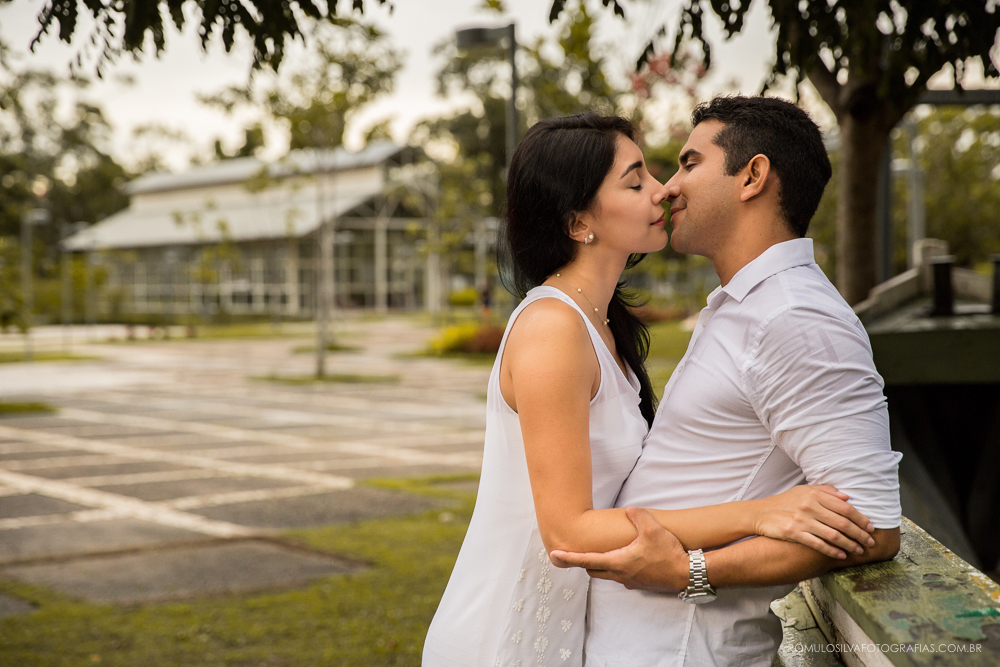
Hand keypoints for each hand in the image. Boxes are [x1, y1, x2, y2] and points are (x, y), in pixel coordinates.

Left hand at [549, 506, 687, 592]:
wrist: (687, 574)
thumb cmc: (668, 553)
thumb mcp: (652, 528)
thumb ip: (638, 516)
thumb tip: (629, 510)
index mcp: (618, 562)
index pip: (586, 560)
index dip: (569, 557)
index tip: (554, 556)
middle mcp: (620, 575)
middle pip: (593, 570)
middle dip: (583, 562)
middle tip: (575, 553)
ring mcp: (630, 582)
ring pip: (607, 574)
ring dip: (601, 565)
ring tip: (600, 554)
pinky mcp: (640, 584)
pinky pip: (621, 577)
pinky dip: (617, 568)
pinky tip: (626, 559)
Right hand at [753, 485, 874, 559]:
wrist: (760, 512)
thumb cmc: (784, 502)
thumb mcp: (803, 491)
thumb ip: (825, 491)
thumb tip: (847, 497)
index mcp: (814, 495)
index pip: (844, 507)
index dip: (860, 518)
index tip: (870, 527)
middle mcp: (809, 506)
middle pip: (842, 522)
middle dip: (860, 534)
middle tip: (870, 542)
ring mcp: (801, 520)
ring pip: (833, 535)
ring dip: (850, 544)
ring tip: (859, 551)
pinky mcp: (793, 533)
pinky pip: (818, 544)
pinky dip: (832, 551)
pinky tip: (841, 555)